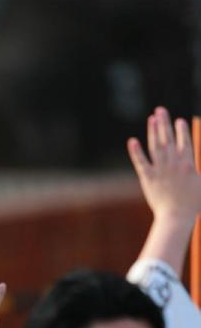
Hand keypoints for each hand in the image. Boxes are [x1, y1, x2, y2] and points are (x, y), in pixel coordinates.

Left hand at [128, 108, 200, 272]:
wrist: (176, 217)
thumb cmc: (194, 204)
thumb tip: (200, 166)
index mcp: (188, 163)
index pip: (184, 141)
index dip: (181, 130)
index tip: (179, 120)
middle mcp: (173, 163)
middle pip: (168, 138)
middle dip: (165, 123)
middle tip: (160, 110)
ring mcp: (160, 170)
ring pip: (155, 146)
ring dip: (153, 131)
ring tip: (151, 119)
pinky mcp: (148, 178)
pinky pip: (141, 162)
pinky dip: (136, 152)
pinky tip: (132, 142)